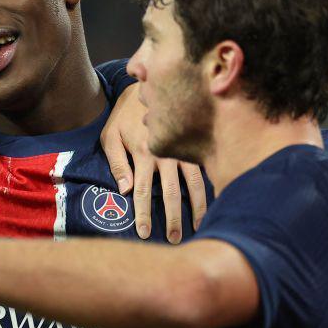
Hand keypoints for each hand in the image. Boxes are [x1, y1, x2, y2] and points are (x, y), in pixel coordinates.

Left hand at [100, 83, 207, 242]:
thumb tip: (125, 191)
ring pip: (195, 184)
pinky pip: (205, 171)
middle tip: (175, 239)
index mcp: (144, 154)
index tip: (144, 233)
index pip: (144, 192)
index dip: (144, 214)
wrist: (147, 87)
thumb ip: (117, 164)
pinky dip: (210, 188)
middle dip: (173, 219)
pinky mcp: (194, 146)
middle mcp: (166, 155)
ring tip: (200, 227)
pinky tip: (216, 203)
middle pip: (171, 194)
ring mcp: (183, 150)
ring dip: (198, 208)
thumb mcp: (111, 137)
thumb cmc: (124, 117)